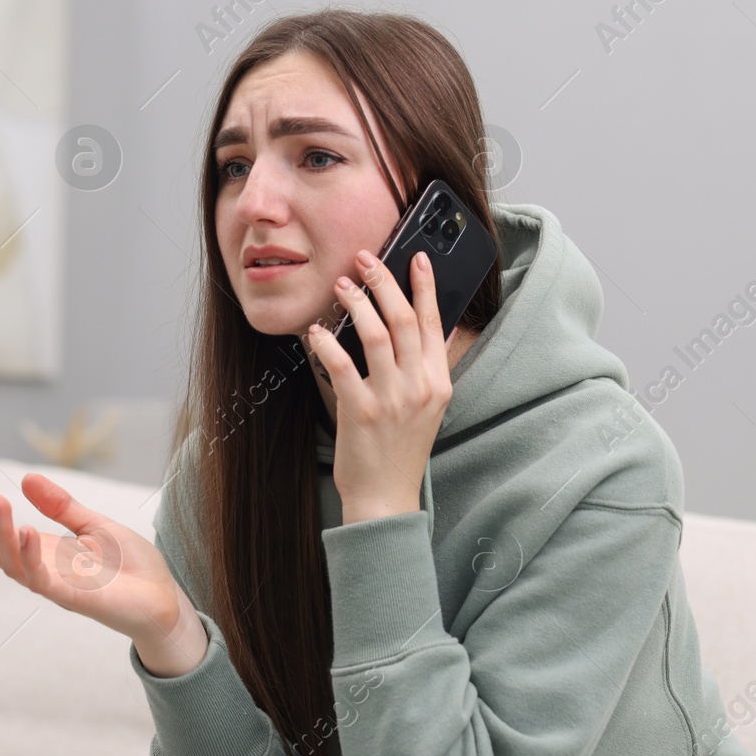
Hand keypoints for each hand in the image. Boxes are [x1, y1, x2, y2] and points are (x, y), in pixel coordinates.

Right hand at [0, 473, 207, 676]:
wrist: (164, 599)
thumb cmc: (131, 567)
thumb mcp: (94, 525)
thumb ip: (61, 506)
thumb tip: (25, 479)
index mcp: (45, 553)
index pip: (0, 537)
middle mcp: (44, 571)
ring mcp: (56, 587)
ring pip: (15, 565)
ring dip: (2, 534)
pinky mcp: (75, 599)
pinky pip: (45, 580)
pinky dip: (33, 557)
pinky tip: (27, 531)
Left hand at [305, 248, 451, 524]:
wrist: (386, 497)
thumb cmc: (401, 450)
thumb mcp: (428, 408)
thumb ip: (428, 369)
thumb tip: (428, 329)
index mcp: (439, 382)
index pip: (435, 323)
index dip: (426, 287)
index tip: (417, 258)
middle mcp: (420, 387)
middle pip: (405, 320)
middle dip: (385, 282)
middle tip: (365, 258)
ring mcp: (392, 399)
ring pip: (376, 335)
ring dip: (357, 304)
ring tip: (341, 285)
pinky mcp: (361, 412)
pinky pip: (342, 365)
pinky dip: (327, 343)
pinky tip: (316, 331)